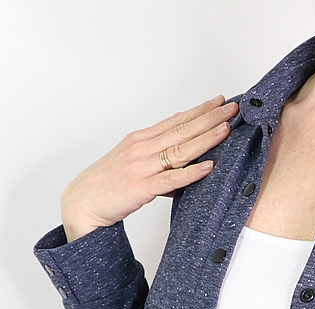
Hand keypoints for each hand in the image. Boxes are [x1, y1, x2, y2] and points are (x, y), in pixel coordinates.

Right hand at [60, 94, 239, 241]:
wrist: (82, 201)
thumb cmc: (109, 181)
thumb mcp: (133, 158)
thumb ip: (158, 150)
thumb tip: (181, 143)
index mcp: (141, 139)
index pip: (176, 120)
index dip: (199, 110)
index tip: (219, 101)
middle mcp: (142, 148)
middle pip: (182, 129)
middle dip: (209, 118)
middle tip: (231, 108)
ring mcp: (143, 167)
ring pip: (180, 150)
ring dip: (205, 138)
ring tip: (226, 129)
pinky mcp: (142, 187)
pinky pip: (171, 179)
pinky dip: (191, 172)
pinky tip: (209, 166)